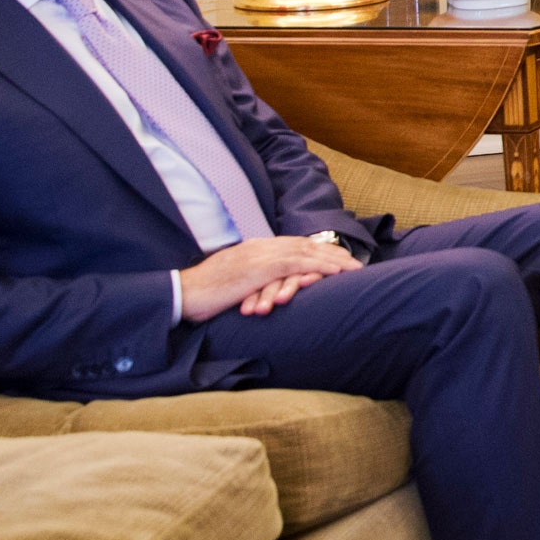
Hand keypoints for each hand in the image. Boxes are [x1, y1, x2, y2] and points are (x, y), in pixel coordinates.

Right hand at [179, 236, 360, 321]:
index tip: (339, 260)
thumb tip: (266, 287)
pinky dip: (320, 267)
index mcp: (256, 248)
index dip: (319, 252)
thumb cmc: (204, 293)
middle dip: (333, 255)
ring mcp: (262, 255)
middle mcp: (262, 246)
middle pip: (306, 246)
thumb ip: (252, 278)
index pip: (295, 246)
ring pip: (307, 253)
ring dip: (334, 261)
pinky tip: (337, 274)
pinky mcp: (261, 268)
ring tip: (355, 270)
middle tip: (357, 265)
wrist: (182, 293)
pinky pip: (298, 264)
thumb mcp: (234, 282)